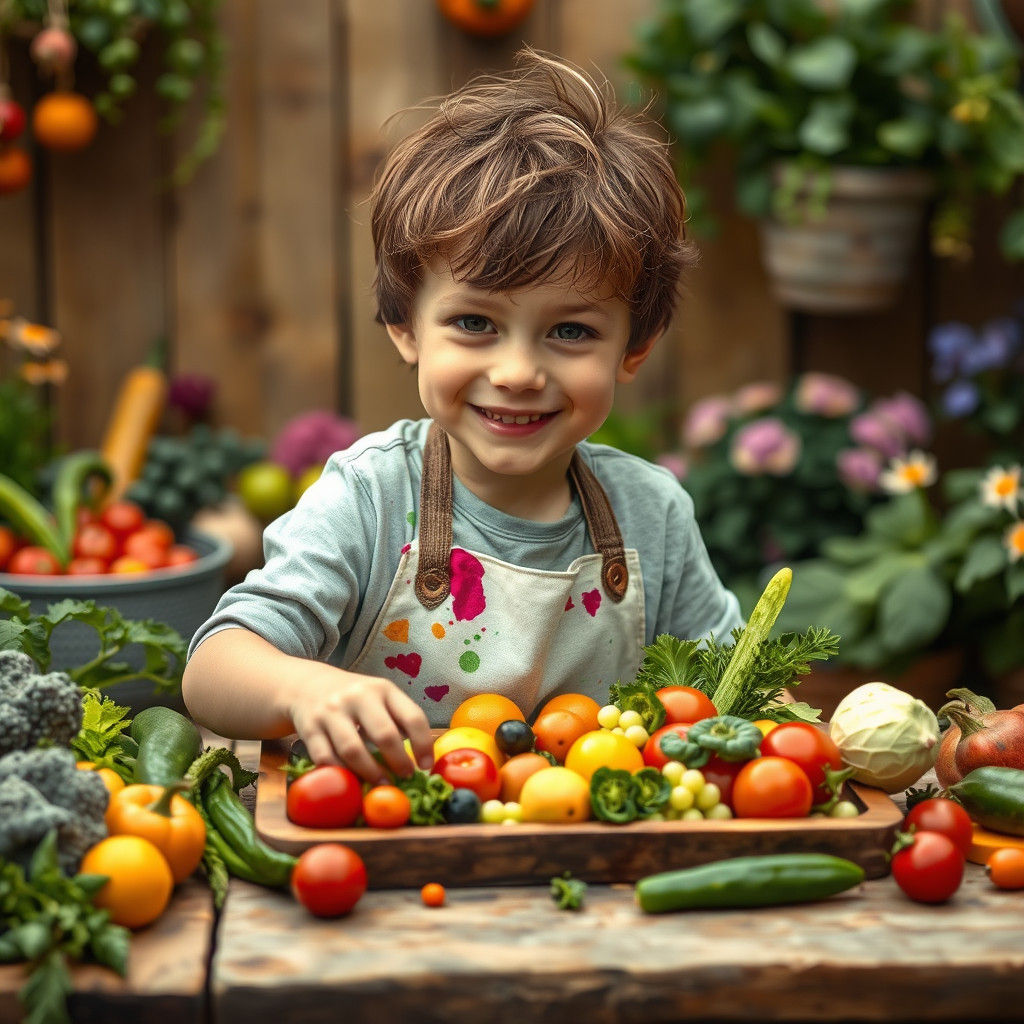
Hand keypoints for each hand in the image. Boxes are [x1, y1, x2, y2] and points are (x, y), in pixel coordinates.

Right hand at [288, 666, 434, 782]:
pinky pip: (326, 758)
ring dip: (370, 773)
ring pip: (353, 750)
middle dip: (398, 761)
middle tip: (405, 777)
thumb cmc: (353, 698)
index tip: (426, 765)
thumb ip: (397, 720)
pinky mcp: (310, 727)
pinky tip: (350, 779)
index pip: (412, 716)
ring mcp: (331, 711)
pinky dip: (340, 773)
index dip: (423, 744)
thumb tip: (420, 758)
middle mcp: (358, 696)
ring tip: (382, 783)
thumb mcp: (379, 697)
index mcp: (383, 689)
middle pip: (384, 734)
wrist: (305, 684)